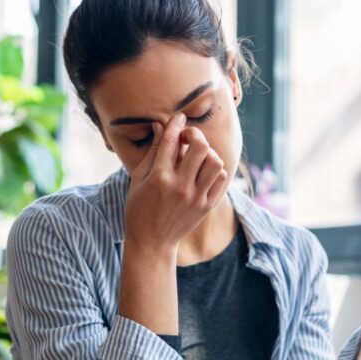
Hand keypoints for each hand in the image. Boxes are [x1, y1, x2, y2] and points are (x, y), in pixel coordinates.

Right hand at [124, 113, 228, 253]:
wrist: (152, 242)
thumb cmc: (139, 208)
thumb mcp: (138, 179)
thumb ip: (152, 151)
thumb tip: (160, 125)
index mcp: (159, 177)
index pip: (172, 140)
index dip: (176, 123)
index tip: (179, 117)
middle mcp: (180, 186)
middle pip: (200, 146)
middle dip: (194, 135)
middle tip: (188, 139)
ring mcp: (196, 197)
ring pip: (215, 161)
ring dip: (207, 153)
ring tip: (197, 157)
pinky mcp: (206, 206)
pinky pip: (221, 178)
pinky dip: (215, 170)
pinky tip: (203, 171)